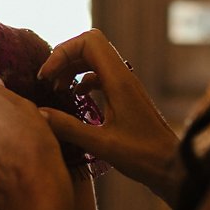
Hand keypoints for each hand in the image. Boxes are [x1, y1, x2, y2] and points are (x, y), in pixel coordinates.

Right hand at [38, 29, 181, 204]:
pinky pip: (100, 75)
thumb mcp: (101, 145)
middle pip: (90, 45)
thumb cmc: (142, 157)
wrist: (171, 167)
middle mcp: (123, 77)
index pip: (89, 42)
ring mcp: (125, 85)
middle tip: (47, 80)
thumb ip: (68, 128)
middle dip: (64, 56)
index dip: (62, 52)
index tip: (46, 77)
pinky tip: (74, 98)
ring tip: (56, 89)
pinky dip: (82, 79)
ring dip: (71, 68)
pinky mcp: (125, 96)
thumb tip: (38, 113)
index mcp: (119, 81)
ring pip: (94, 59)